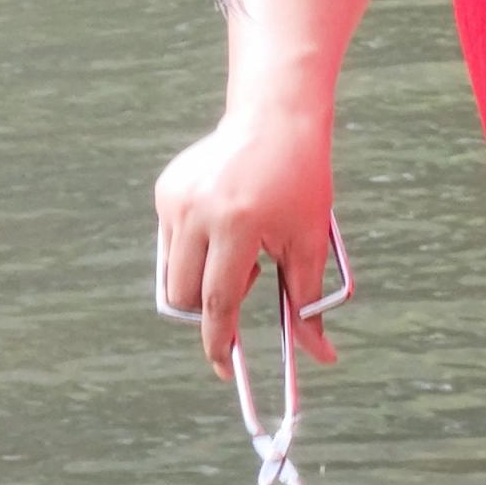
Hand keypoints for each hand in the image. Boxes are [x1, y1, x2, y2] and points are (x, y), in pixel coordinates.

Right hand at [154, 108, 336, 375]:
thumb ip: (307, 301)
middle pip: (185, 295)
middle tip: (247, 280)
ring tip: (240, 243)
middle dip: (209, 308)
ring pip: (173, 273)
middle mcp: (198, 211)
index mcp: (237, 223)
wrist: (274, 116)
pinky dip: (195, 249)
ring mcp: (174, 199)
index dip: (218, 341)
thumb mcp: (309, 241)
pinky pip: (170, 243)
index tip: (224, 368)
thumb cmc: (300, 178)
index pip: (217, 301)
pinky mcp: (165, 190)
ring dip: (202, 278)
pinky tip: (225, 218)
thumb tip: (320, 355)